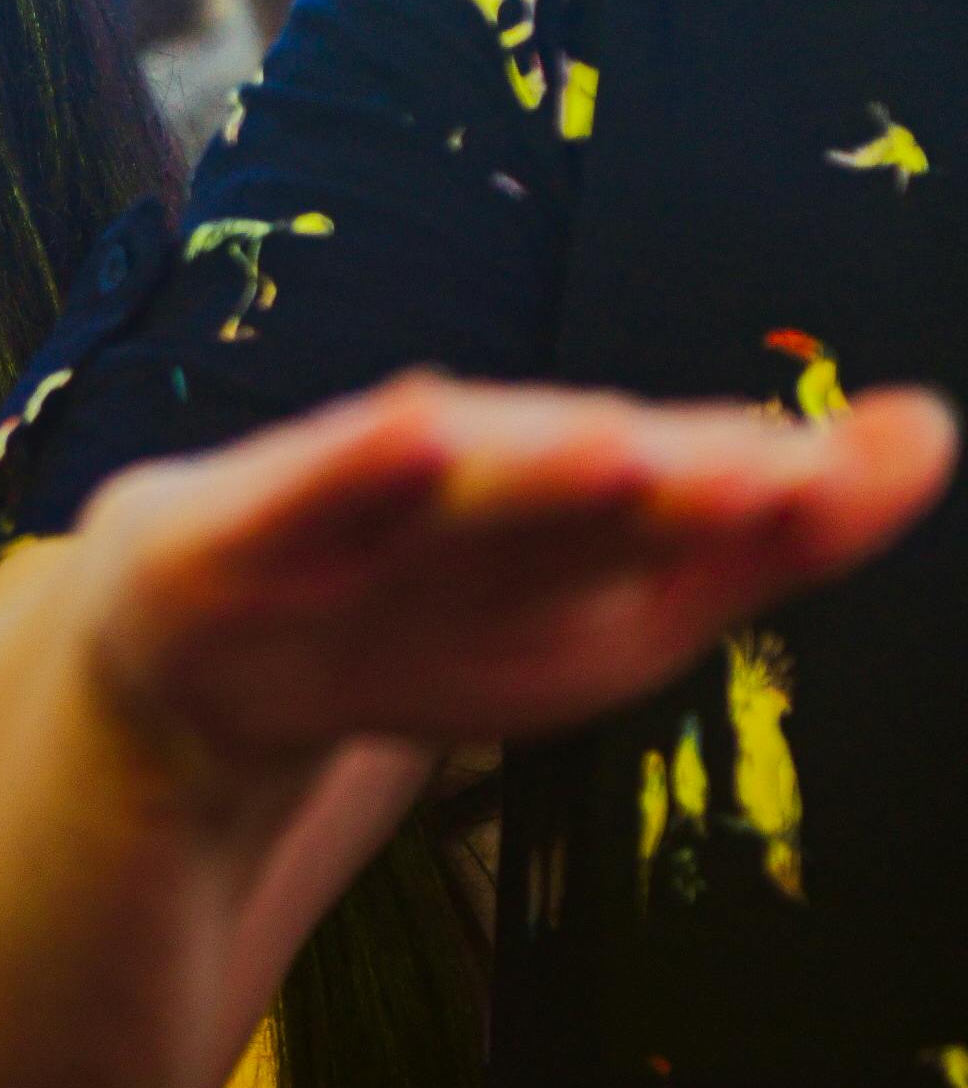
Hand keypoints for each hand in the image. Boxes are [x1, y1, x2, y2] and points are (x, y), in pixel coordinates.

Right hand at [71, 372, 955, 788]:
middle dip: (671, 484)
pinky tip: (410, 429)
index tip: (883, 456)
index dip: (781, 496)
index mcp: (563, 508)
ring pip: (451, 497)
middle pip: (581, 486)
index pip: (688, 497)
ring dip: (533, 468)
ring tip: (619, 450)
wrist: (194, 661)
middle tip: (773, 481)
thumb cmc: (426, 611)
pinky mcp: (228, 531)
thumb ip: (769, 531)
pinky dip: (354, 466)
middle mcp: (462, 486)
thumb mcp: (614, 608)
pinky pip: (298, 499)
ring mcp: (343, 509)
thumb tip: (934, 426)